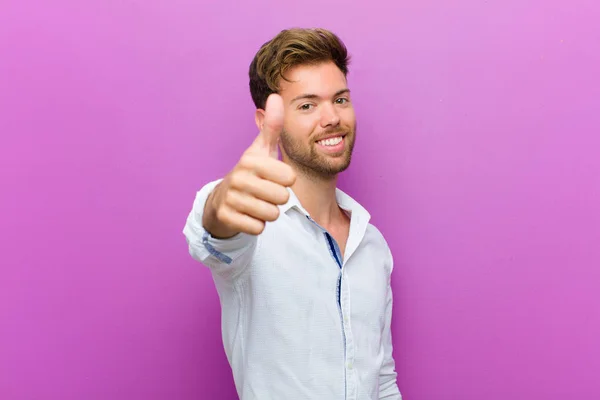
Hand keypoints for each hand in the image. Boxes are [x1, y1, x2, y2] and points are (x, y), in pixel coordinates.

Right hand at [203, 94, 296, 237]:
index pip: (289, 177)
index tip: (273, 177)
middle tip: (265, 193)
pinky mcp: (227, 217)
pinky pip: (258, 228)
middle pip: (283, 198)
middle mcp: (239, 177)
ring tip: (257, 203)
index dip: (286, 181)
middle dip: (278, 199)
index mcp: (251, 160)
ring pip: (272, 214)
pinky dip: (257, 225)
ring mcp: (231, 198)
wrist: (221, 200)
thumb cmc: (249, 173)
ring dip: (268, 213)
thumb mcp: (260, 150)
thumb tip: (276, 96)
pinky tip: (248, 215)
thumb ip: (272, 127)